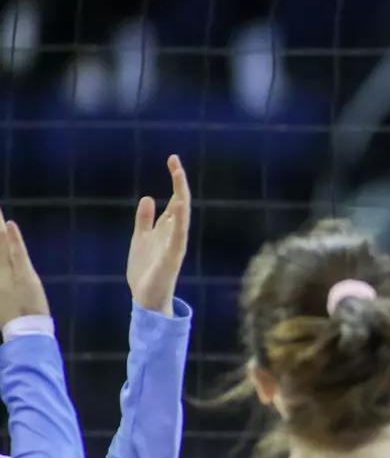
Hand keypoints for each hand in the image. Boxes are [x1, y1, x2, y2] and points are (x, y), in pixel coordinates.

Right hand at [0, 213, 49, 326]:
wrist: (24, 332)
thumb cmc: (12, 317)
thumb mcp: (0, 295)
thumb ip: (1, 277)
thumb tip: (2, 259)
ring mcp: (9, 272)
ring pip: (0, 245)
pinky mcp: (25, 275)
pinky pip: (18, 253)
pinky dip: (15, 239)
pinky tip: (9, 224)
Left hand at [127, 155, 190, 314]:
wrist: (146, 298)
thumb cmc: (145, 271)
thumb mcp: (140, 239)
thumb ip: (144, 220)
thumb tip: (147, 198)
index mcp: (167, 228)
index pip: (175, 200)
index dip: (175, 181)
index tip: (172, 160)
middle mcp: (175, 232)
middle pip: (180, 202)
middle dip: (178, 182)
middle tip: (174, 160)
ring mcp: (176, 243)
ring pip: (182, 215)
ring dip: (181, 195)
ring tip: (178, 175)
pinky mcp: (173, 255)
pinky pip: (179, 233)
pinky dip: (181, 219)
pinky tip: (180, 204)